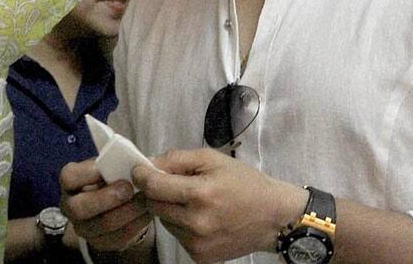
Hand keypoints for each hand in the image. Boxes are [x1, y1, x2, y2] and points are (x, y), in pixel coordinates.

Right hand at [60, 159, 152, 252]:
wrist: (118, 200)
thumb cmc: (114, 175)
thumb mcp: (111, 163)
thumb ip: (117, 161)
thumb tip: (137, 161)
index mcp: (70, 182)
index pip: (69, 177)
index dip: (87, 173)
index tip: (107, 168)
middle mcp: (70, 206)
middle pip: (79, 208)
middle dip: (106, 198)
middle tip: (128, 189)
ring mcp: (83, 227)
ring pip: (102, 225)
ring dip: (127, 212)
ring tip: (145, 200)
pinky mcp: (100, 242)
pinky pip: (117, 238)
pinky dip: (135, 225)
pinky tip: (146, 213)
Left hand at [133, 148, 306, 263]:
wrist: (273, 218)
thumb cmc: (244, 183)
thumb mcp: (213, 159)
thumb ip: (177, 159)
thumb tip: (148, 164)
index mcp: (200, 194)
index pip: (153, 186)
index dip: (142, 176)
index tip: (139, 170)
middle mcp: (196, 222)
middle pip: (154, 205)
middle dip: (156, 192)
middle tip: (170, 184)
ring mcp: (198, 243)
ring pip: (164, 222)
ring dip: (169, 209)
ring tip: (191, 201)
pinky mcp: (200, 257)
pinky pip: (177, 236)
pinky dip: (181, 225)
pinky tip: (200, 218)